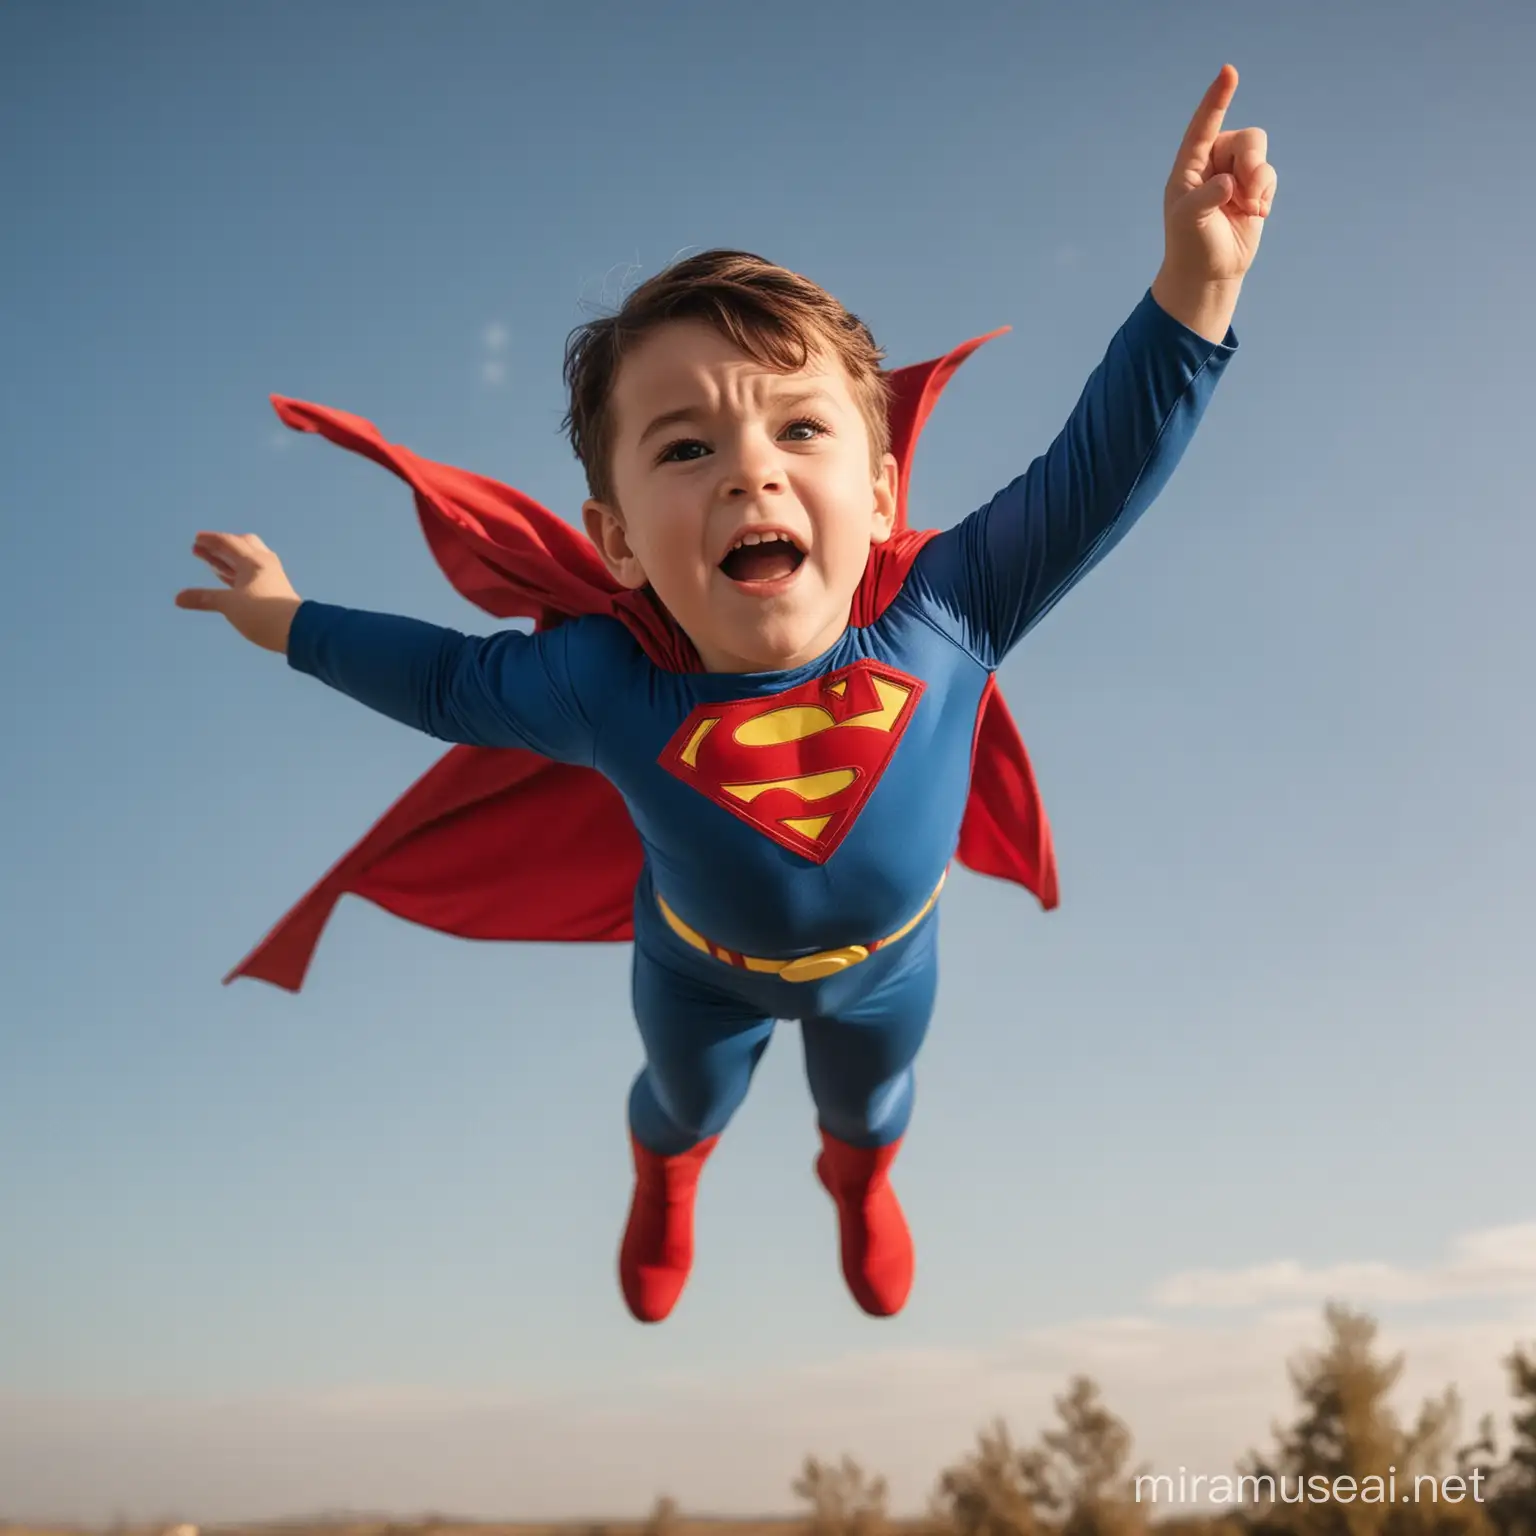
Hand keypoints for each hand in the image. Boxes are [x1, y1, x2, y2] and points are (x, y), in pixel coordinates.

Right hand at [175, 531, 302, 653]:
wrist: (297, 631)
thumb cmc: (261, 613)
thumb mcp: (229, 605)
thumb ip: (204, 599)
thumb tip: (178, 598)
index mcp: (253, 561)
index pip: (229, 542)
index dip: (211, 540)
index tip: (197, 539)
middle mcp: (264, 564)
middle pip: (242, 546)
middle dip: (220, 546)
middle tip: (202, 549)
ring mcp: (270, 577)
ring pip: (246, 561)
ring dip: (227, 559)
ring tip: (210, 561)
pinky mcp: (273, 590)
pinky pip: (250, 575)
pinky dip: (236, 572)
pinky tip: (229, 578)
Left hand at [1151, 64, 1276, 340]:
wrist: (1208, 273)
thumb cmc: (1190, 246)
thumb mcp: (1190, 220)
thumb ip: (1207, 196)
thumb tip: (1230, 182)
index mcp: (1189, 166)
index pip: (1204, 125)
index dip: (1217, 98)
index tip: (1229, 72)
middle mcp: (1212, 165)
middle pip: (1246, 139)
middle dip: (1253, 161)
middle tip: (1247, 191)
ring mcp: (1234, 175)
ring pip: (1260, 154)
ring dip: (1260, 180)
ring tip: (1250, 208)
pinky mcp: (1252, 189)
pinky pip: (1269, 174)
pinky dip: (1265, 194)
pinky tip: (1255, 214)